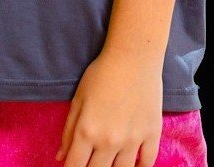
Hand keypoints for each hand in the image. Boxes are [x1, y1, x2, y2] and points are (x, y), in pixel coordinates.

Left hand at [55, 49, 162, 166]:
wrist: (133, 58)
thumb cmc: (101, 74)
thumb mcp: (78, 98)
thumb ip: (68, 130)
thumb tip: (61, 157)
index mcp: (87, 131)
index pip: (75, 166)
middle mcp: (109, 141)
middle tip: (91, 161)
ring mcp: (133, 141)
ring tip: (110, 162)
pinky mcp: (152, 135)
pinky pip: (147, 164)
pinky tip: (132, 163)